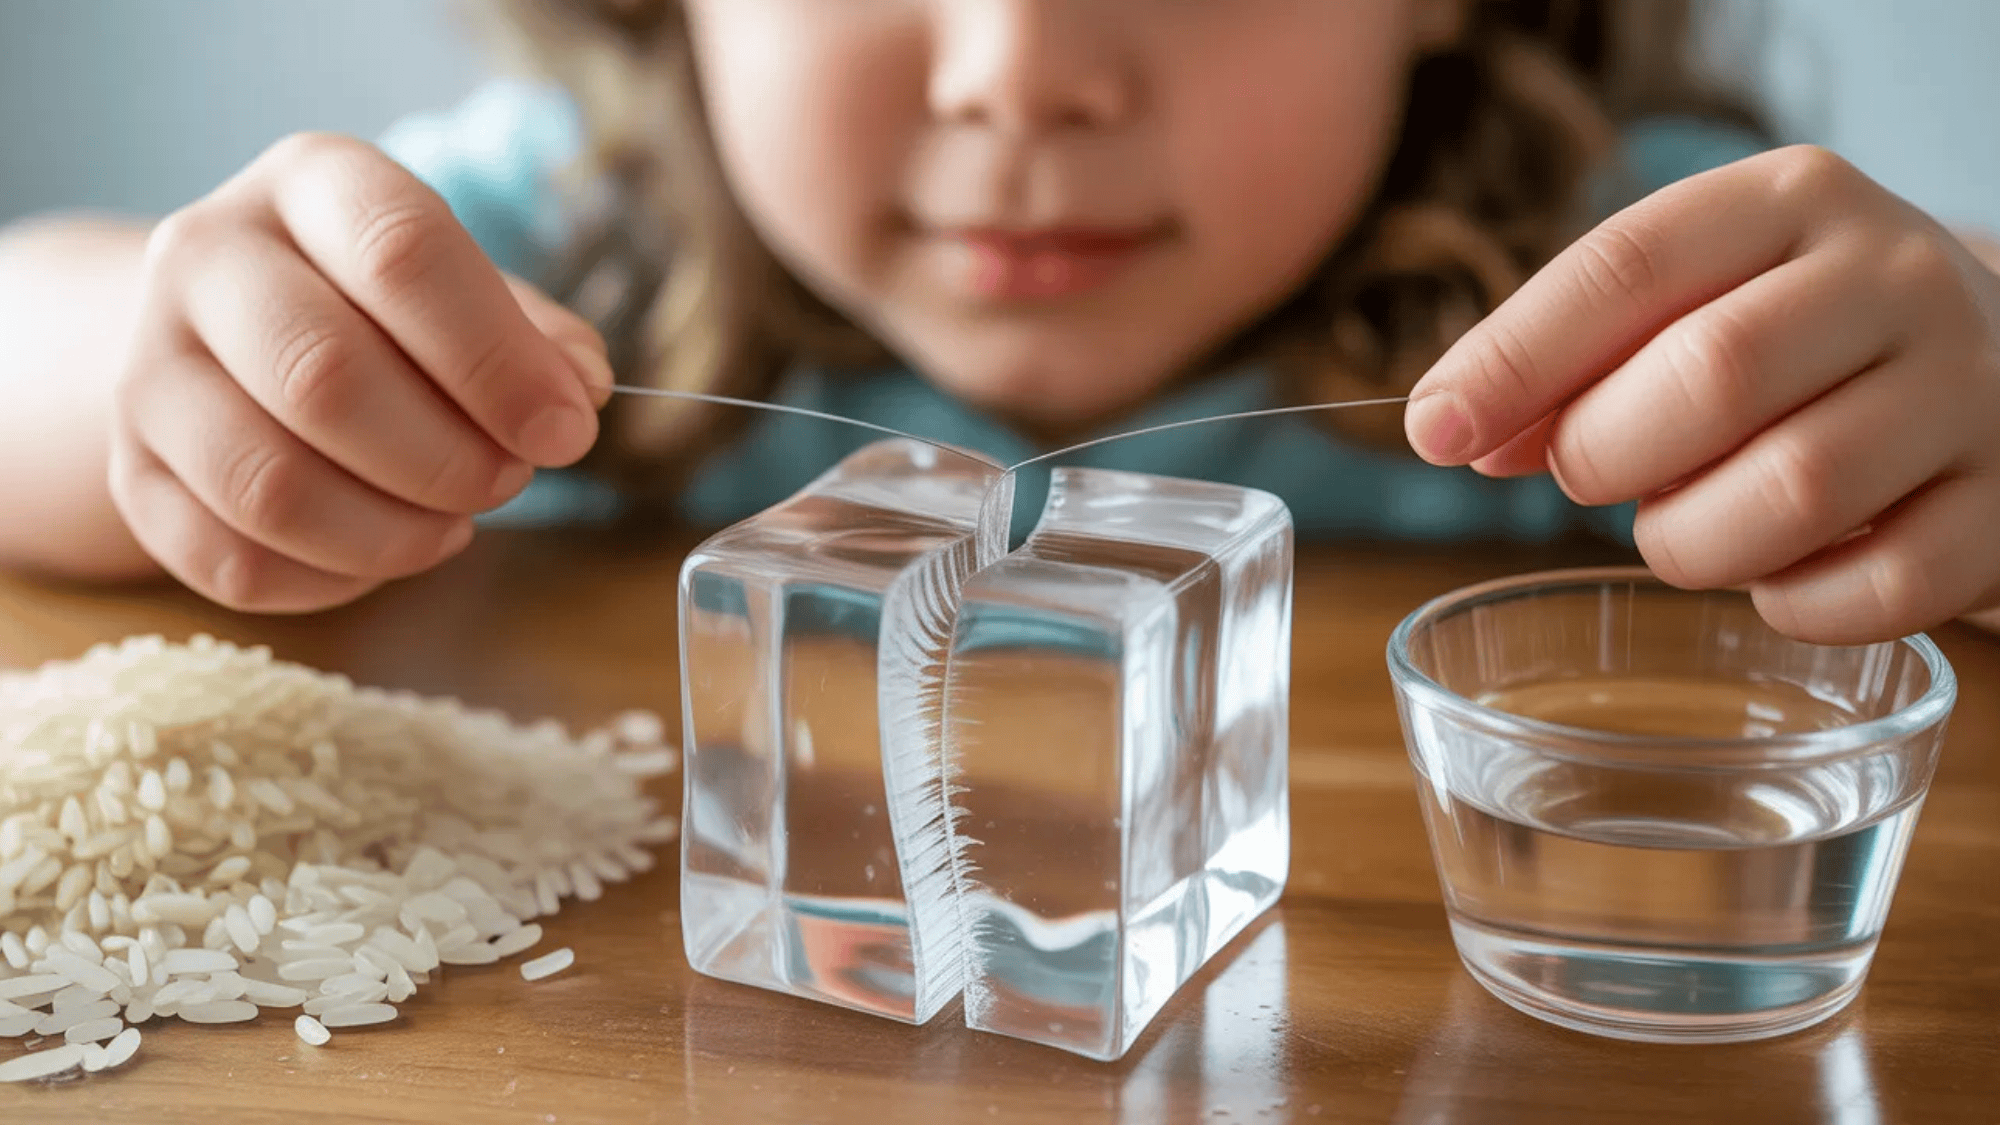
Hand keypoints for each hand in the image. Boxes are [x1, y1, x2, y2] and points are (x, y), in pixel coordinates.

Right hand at [111, 133, 612, 612]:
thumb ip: (533, 336)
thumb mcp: (466, 287)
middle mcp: (206, 255)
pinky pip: (231, 561)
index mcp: (310, 182)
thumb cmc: (385, 308)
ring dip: (392, 532)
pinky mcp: (131, 470)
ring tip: (454, 526)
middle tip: (509, 480)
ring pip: (269, 485)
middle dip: (447, 457)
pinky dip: (331, 580)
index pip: (402, 252)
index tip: (566, 430)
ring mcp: (151, 364)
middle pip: (324, 376)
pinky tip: (385, 553)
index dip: (497, 359)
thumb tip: (577, 389)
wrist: (233, 330)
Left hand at [1406, 145, 1999, 644]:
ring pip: (1789, 492)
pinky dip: (1791, 605)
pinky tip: (1781, 573)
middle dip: (1607, 454)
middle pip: (1708, 375)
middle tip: (1591, 476)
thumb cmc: (1794, 344)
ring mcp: (1967, 392)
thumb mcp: (1690, 307)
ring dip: (1690, 540)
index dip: (1511, 358)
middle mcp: (1893, 278)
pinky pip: (1871, 591)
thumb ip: (1572, 360)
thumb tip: (1451, 430)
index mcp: (1790, 202)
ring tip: (1686, 525)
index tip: (1433, 431)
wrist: (1998, 372)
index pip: (1624, 266)